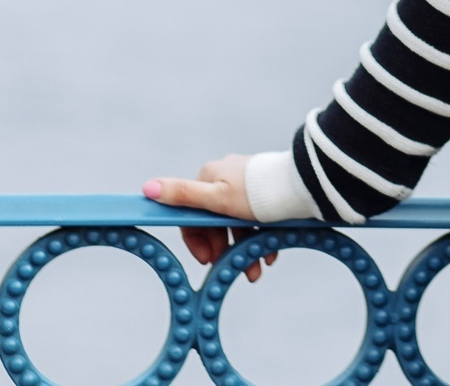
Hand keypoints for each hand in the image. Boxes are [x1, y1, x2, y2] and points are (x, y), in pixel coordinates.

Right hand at [145, 157, 279, 281]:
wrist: (302, 186)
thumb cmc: (257, 193)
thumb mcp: (216, 199)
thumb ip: (182, 195)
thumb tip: (147, 188)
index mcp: (209, 177)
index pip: (191, 215)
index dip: (197, 241)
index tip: (208, 261)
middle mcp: (226, 179)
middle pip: (216, 222)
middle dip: (225, 250)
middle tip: (235, 272)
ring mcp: (246, 186)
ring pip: (238, 225)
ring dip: (244, 250)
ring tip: (256, 271)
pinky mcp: (265, 193)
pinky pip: (256, 221)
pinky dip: (259, 240)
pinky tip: (269, 255)